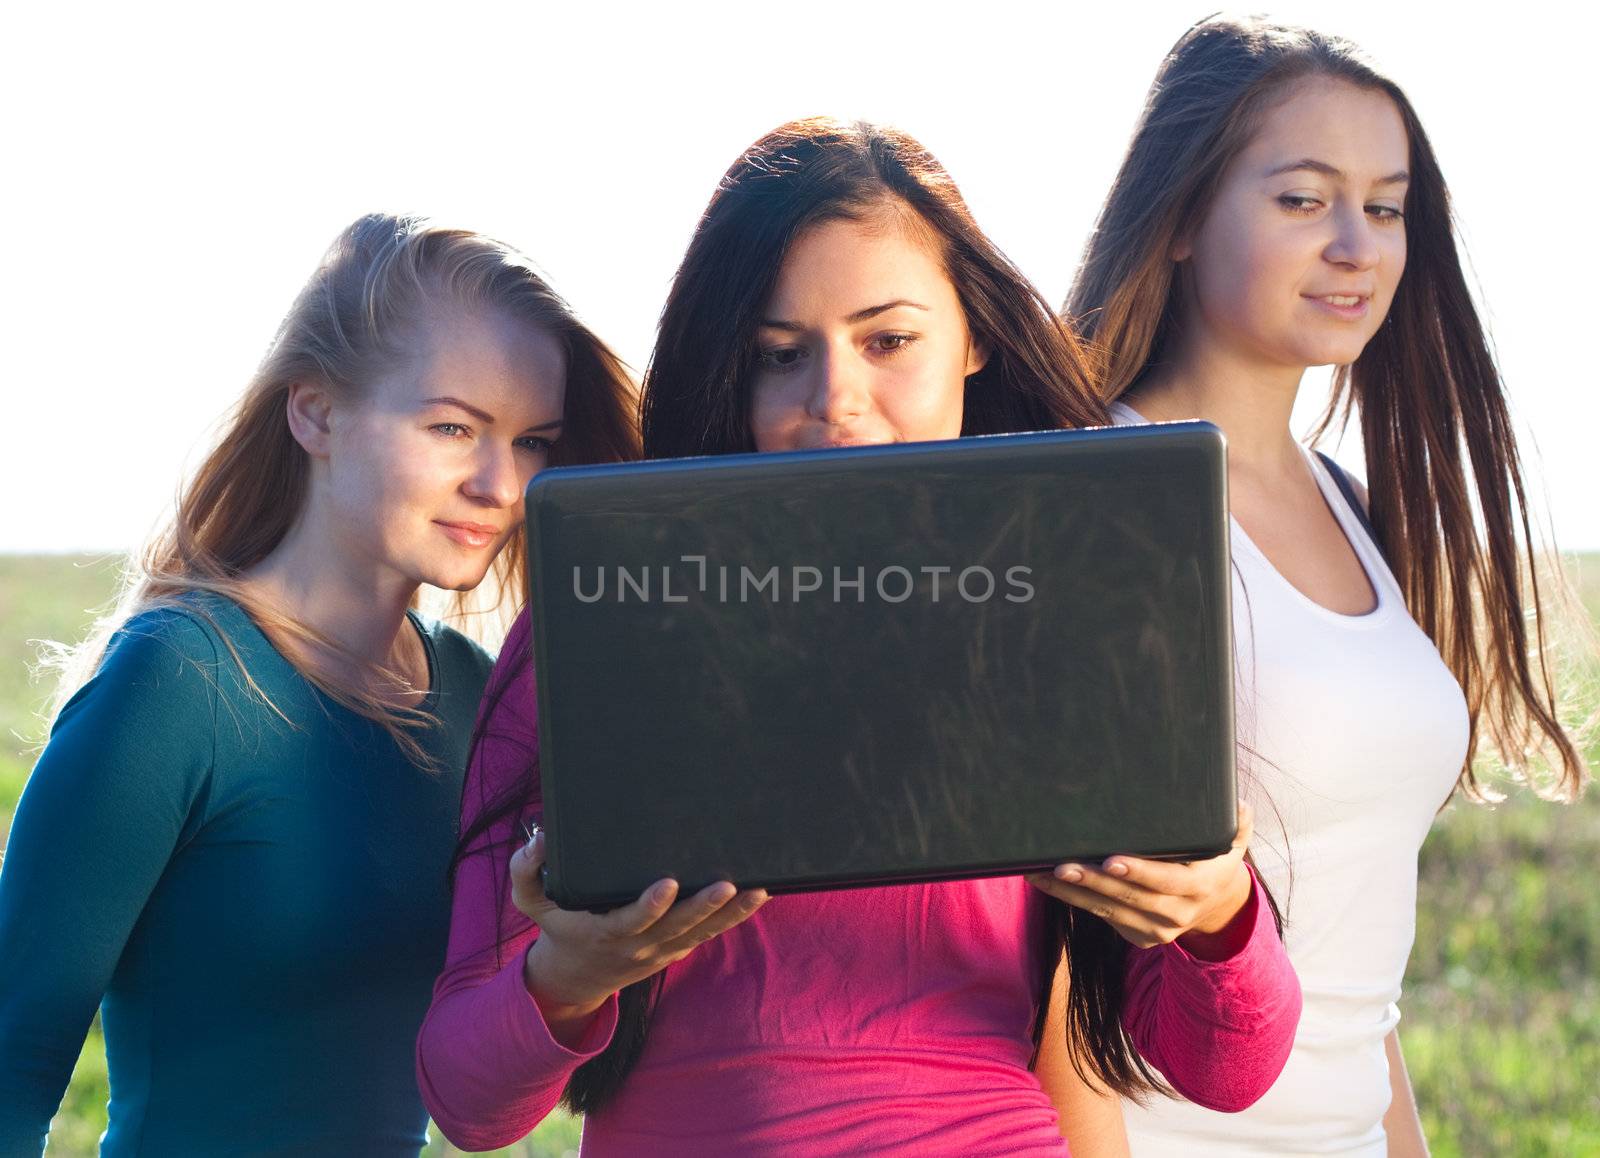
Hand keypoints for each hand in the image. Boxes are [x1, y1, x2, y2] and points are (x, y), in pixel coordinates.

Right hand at [511, 828, 769, 1035]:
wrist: (576, 979)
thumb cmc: (559, 929)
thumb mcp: (533, 904)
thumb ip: (525, 874)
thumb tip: (537, 842)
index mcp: (606, 933)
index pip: (631, 921)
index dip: (650, 905)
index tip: (669, 883)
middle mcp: (639, 945)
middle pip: (676, 927)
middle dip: (702, 907)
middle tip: (726, 885)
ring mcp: (663, 950)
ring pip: (701, 933)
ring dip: (731, 914)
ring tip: (757, 891)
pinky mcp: (677, 948)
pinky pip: (708, 934)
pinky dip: (732, 918)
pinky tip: (757, 896)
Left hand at [1027, 804, 1255, 955]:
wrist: (1215, 906)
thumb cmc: (1214, 860)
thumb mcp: (1230, 842)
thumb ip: (1235, 823)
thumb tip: (1238, 803)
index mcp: (1199, 887)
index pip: (1166, 881)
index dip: (1139, 871)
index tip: (1111, 860)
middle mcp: (1177, 913)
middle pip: (1128, 897)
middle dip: (1092, 881)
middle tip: (1061, 864)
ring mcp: (1156, 930)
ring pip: (1107, 910)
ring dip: (1071, 892)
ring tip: (1040, 873)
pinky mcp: (1137, 936)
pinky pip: (1101, 916)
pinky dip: (1073, 899)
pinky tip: (1048, 883)